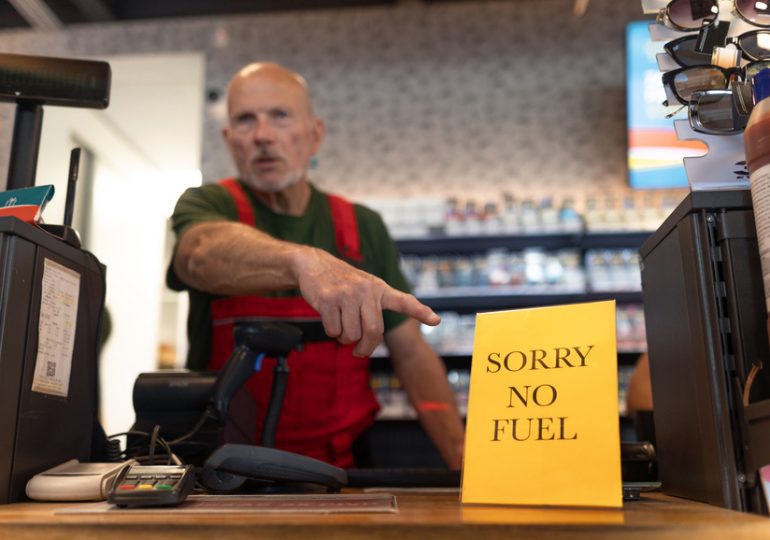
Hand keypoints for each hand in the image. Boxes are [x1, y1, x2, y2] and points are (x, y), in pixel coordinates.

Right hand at [293, 247, 439, 355]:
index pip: (404, 301)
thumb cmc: (344, 283)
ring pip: (351, 335)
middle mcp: (366, 290)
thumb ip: (374, 310)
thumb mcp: (365, 288)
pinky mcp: (328, 299)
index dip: (420, 311)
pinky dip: (331, 332)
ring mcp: (347, 294)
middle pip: (373, 332)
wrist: (315, 264)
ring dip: (344, 339)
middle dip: (365, 348)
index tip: (436, 320)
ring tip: (341, 325)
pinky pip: (334, 331)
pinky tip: (329, 318)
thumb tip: (370, 344)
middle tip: (359, 352)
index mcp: (380, 289)